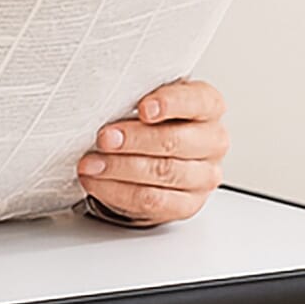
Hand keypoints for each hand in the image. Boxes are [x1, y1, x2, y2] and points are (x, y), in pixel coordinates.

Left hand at [77, 79, 227, 224]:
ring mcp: (204, 176)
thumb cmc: (156, 124)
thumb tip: (105, 102)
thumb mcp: (151, 101)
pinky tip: (98, 182)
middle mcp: (212, 141)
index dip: (170, 104)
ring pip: (162, 173)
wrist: (159, 160)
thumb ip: (138, 98)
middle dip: (134, 140)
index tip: (144, 108)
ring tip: (91, 163)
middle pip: (174, 141)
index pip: (197, 101)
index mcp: (208, 107)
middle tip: (104, 138)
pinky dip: (118, 191)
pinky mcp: (187, 205)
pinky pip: (151, 201)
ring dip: (120, 168)